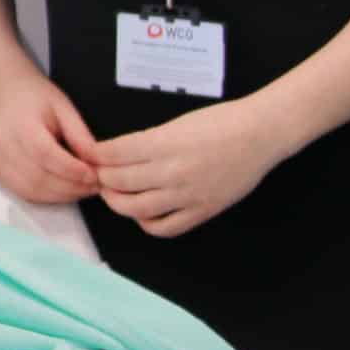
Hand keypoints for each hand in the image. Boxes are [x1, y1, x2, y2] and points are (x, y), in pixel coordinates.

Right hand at [0, 75, 100, 204]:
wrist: (9, 97)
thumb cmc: (38, 101)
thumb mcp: (65, 109)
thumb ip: (79, 136)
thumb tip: (95, 163)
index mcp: (21, 124)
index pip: (45, 153)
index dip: (71, 169)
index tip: (93, 174)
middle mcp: (4, 145)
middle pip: (38, 177)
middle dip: (71, 187)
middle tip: (94, 186)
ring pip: (32, 190)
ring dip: (62, 195)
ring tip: (83, 189)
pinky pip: (25, 193)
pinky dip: (48, 197)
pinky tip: (65, 190)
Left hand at [92, 100, 287, 238]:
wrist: (259, 135)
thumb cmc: (221, 121)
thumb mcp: (177, 123)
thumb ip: (147, 142)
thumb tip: (117, 155)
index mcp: (164, 143)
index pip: (114, 154)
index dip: (96, 156)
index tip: (90, 155)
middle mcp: (172, 171)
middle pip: (119, 182)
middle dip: (101, 178)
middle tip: (98, 174)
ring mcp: (187, 195)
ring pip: (136, 209)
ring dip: (117, 202)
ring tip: (113, 194)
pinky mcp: (202, 211)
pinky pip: (165, 227)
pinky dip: (147, 224)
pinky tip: (143, 214)